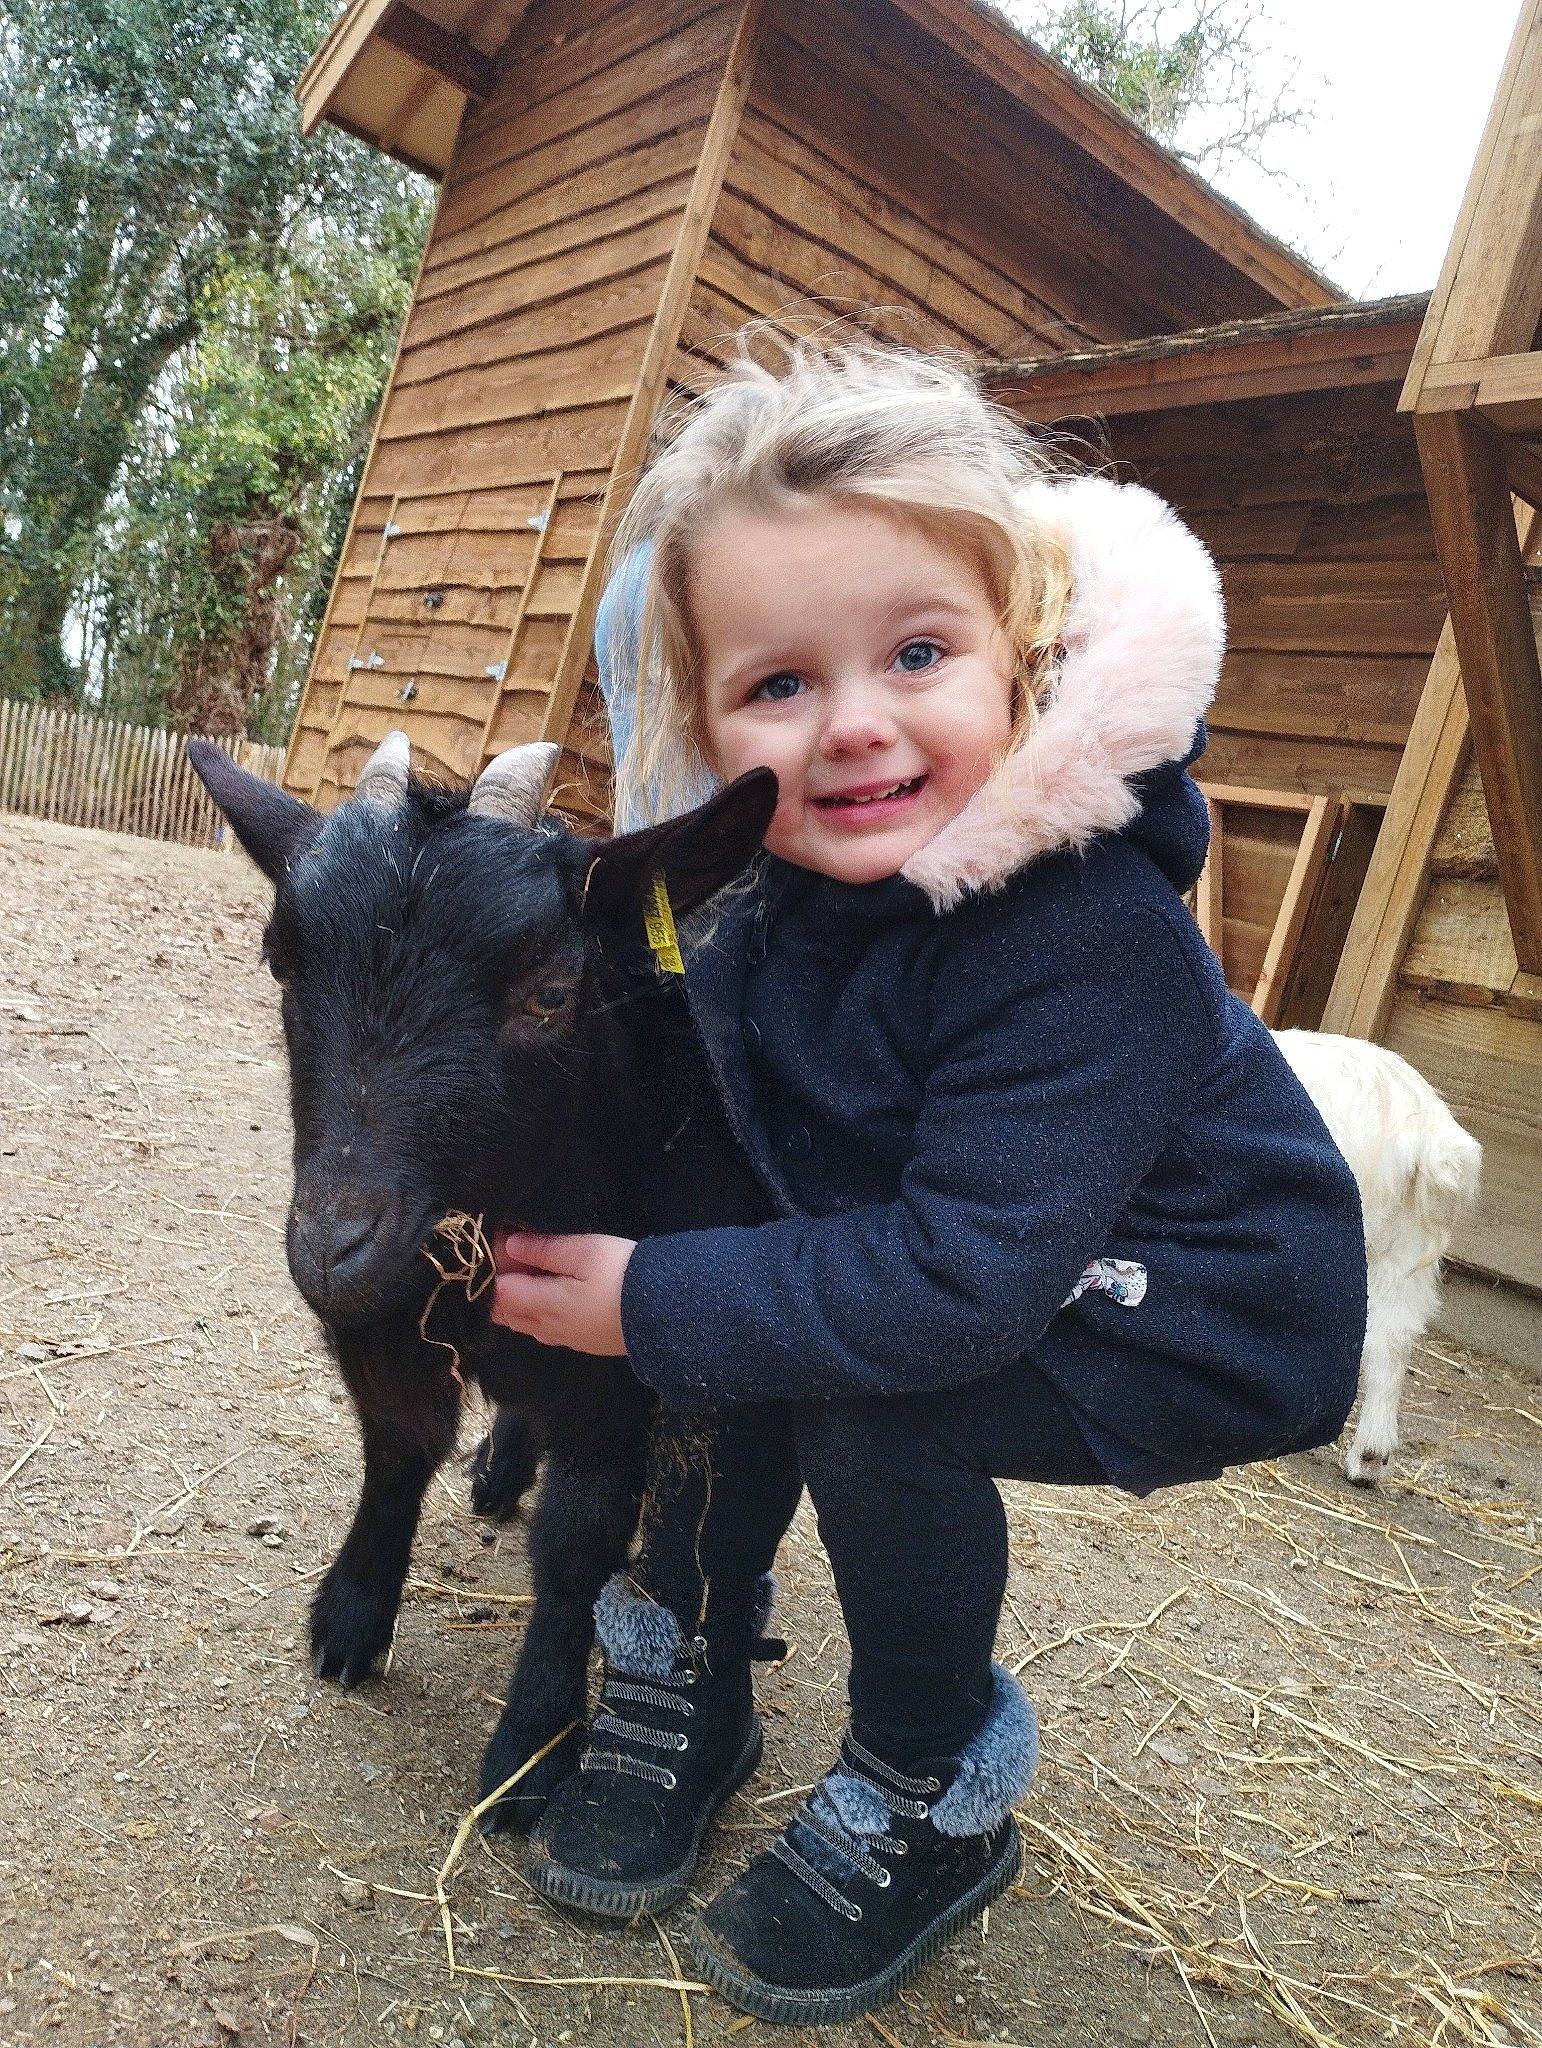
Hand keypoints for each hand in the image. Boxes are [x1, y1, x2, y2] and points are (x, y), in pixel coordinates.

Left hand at [489, 1228, 634, 1356]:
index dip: (491, 1269)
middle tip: (511, 1254)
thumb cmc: (622, 1276)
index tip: (497, 1241)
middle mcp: (547, 1328)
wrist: (667, 1315)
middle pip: (506, 1313)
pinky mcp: (583, 1343)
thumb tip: (509, 1246)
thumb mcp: (584, 1251)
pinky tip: (551, 1295)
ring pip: (525, 1323)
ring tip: (530, 1271)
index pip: (497, 1293)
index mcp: (543, 1305)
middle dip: (500, 1287)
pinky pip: (545, 1329)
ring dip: (519, 1300)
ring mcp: (565, 1339)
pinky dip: (537, 1311)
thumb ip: (544, 1249)